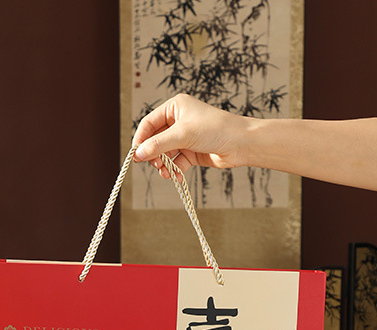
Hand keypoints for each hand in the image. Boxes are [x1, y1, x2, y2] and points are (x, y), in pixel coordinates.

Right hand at [132, 94, 250, 177]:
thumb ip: (157, 145)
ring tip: (165, 172)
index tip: (136, 155)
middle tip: (154, 164)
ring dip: (163, 164)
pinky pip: (176, 162)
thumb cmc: (215, 129)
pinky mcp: (192, 152)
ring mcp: (185, 137)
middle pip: (155, 140)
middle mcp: (179, 121)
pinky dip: (174, 170)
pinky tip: (176, 176)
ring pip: (165, 153)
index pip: (149, 123)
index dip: (141, 139)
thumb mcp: (182, 135)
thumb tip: (137, 154)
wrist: (240, 143)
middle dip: (153, 154)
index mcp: (175, 107)